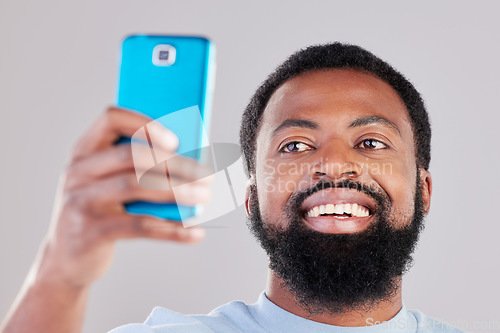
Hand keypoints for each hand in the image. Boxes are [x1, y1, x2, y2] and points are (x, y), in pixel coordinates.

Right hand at [36, 107, 212, 288]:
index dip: (145, 124)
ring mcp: (81, 202)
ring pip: (136, 186)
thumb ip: (137, 167)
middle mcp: (78, 171)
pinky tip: (196, 232)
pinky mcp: (90, 233)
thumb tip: (192, 160)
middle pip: (132, 155)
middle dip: (176, 163)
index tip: (176, 140)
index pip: (111, 119)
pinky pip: (140, 227)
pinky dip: (173, 230)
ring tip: (205, 197)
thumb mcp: (108, 183)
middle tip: (207, 174)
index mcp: (85, 150)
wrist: (66, 259)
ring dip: (179, 191)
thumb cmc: (101, 211)